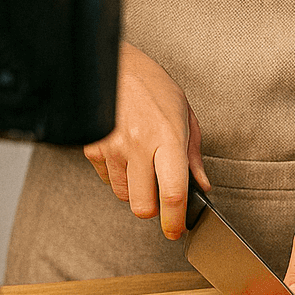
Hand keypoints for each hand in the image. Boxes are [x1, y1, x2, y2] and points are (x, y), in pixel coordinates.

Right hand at [82, 42, 210, 238]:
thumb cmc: (153, 86)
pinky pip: (105, 178)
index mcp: (168, 137)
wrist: (115, 65)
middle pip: (143, 206)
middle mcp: (139, 145)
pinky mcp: (93, 146)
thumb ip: (193, 155)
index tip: (177, 229)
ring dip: (134, 189)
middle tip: (160, 199)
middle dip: (153, 210)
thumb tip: (201, 185)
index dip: (176, 220)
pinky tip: (124, 152)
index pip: (173, 193)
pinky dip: (116, 174)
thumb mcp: (184, 114)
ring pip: (123, 195)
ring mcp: (113, 147)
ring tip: (141, 163)